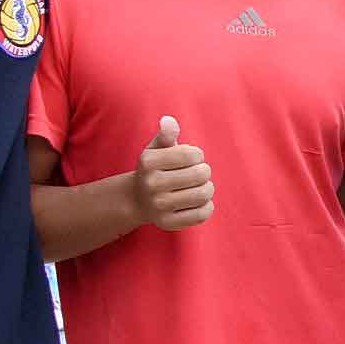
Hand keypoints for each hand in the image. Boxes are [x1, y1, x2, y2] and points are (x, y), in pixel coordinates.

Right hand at [132, 115, 213, 229]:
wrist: (137, 200)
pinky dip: (206, 206)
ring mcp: (159, 206)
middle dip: (204, 171)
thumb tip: (169, 121)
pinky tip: (197, 202)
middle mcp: (151, 184)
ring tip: (199, 186)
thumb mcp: (156, 149)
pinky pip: (203, 214)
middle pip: (201, 174)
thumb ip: (166, 134)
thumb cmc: (154, 169)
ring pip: (204, 194)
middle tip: (198, 174)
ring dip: (207, 188)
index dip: (197, 155)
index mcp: (149, 162)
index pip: (192, 154)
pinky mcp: (168, 223)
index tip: (191, 159)